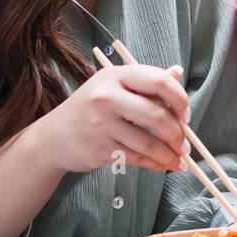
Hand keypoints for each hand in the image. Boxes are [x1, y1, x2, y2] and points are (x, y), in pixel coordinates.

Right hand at [32, 62, 189, 174]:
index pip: (159, 81)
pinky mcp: (100, 149)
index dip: (179, 98)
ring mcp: (102, 124)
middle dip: (178, 133)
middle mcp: (107, 97)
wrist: (51, 138)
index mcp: (116, 75)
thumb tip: (178, 71)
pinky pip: (138, 158)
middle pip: (157, 115)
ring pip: (149, 142)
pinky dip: (156, 164)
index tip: (185, 114)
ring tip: (179, 159)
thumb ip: (146, 82)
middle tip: (185, 143)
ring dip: (170, 154)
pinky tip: (165, 165)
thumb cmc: (90, 108)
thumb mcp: (114, 86)